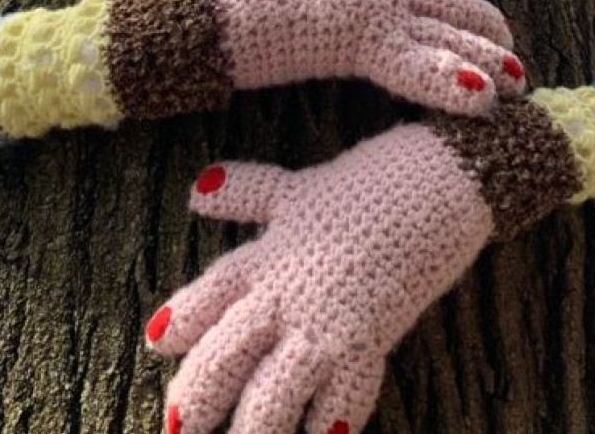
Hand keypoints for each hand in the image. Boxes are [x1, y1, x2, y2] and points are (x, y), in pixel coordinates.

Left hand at [145, 125, 494, 433]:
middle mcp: (282, 298)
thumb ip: (246, 192)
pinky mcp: (368, 345)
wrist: (436, 184)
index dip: (178, 321)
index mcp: (262, 258)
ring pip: (272, 394)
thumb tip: (196, 189)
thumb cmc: (366, 185)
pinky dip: (330, 425)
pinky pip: (341, 400)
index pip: (205, 297)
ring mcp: (324, 327)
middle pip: (223, 358)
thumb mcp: (297, 187)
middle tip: (177, 430)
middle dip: (196, 400)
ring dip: (254, 429)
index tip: (157, 341)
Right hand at [207, 0, 523, 115]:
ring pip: (450, 37)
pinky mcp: (369, 47)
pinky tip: (486, 101)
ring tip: (518, 84)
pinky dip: (453, 86)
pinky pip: (421, 71)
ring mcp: (383, 14)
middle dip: (486, 25)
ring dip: (489, 62)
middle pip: (453, 3)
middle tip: (511, 45)